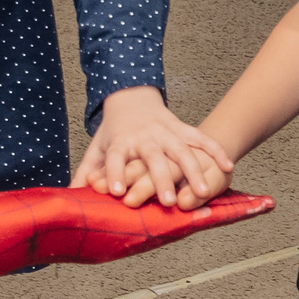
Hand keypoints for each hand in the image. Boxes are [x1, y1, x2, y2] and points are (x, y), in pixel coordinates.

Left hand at [72, 86, 235, 208]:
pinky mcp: (181, 128)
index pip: (114, 158)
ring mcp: (165, 131)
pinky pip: (201, 139)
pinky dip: (215, 151)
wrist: (131, 98)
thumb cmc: (113, 132)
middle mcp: (143, 136)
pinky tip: (228, 166)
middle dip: (160, 178)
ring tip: (201, 192)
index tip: (114, 191)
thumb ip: (87, 173)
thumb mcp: (96, 149)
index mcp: (120, 141)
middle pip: (152, 157)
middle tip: (167, 200)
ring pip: (180, 150)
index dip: (113, 173)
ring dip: (192, 170)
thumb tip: (70, 196)